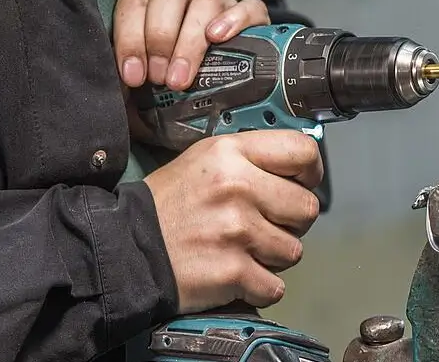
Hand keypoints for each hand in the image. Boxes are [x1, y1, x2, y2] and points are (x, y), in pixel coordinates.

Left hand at [114, 0, 269, 90]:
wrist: (216, 92)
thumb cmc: (174, 83)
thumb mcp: (146, 85)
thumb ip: (131, 83)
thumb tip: (118, 91)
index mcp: (151, 2)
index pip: (134, 4)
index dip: (130, 39)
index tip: (134, 76)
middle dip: (160, 39)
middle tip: (160, 78)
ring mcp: (218, 0)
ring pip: (205, 2)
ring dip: (190, 41)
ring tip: (184, 76)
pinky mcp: (250, 13)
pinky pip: (247, 7)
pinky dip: (233, 20)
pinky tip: (219, 38)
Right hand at [144, 130, 322, 312]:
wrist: (128, 248)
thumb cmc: (168, 205)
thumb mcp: (205, 160)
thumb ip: (250, 159)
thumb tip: (299, 167)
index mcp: (231, 153)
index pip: (302, 151)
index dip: (310, 171)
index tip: (301, 183)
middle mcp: (238, 188)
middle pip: (307, 207)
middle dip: (291, 221)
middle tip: (265, 224)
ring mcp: (237, 231)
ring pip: (294, 250)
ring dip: (273, 256)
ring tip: (242, 249)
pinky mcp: (234, 271)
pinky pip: (275, 286)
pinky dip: (259, 287)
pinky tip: (236, 273)